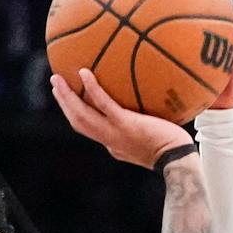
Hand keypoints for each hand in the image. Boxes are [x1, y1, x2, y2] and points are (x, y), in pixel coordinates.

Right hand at [49, 69, 194, 169]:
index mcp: (113, 145)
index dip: (76, 115)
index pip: (90, 130)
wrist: (177, 160)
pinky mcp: (124, 123)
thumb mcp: (151, 143)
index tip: (69, 101)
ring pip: (81, 115)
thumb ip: (144, 130)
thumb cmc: (173, 150)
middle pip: (78, 122)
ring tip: (58, 79)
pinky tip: (85, 72)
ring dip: (66, 97)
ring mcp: (114, 133)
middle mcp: (109, 140)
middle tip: (55, 84)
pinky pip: (103, 103)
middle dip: (64, 103)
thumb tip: (148, 111)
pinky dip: (91, 88)